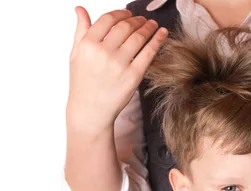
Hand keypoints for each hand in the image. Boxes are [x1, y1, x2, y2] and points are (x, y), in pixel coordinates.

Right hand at [67, 7, 167, 134]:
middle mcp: (103, 52)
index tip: (128, 13)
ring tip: (154, 25)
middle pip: (125, 27)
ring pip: (138, 37)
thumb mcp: (76, 55)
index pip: (108, 20)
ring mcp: (119, 64)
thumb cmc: (83, 82)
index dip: (121, 14)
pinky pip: (148, 53)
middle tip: (144, 19)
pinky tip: (163, 34)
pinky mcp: (133, 75)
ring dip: (149, 27)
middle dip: (137, 20)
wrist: (91, 110)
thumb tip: (80, 9)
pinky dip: (157, 40)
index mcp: (88, 44)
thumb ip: (80, 30)